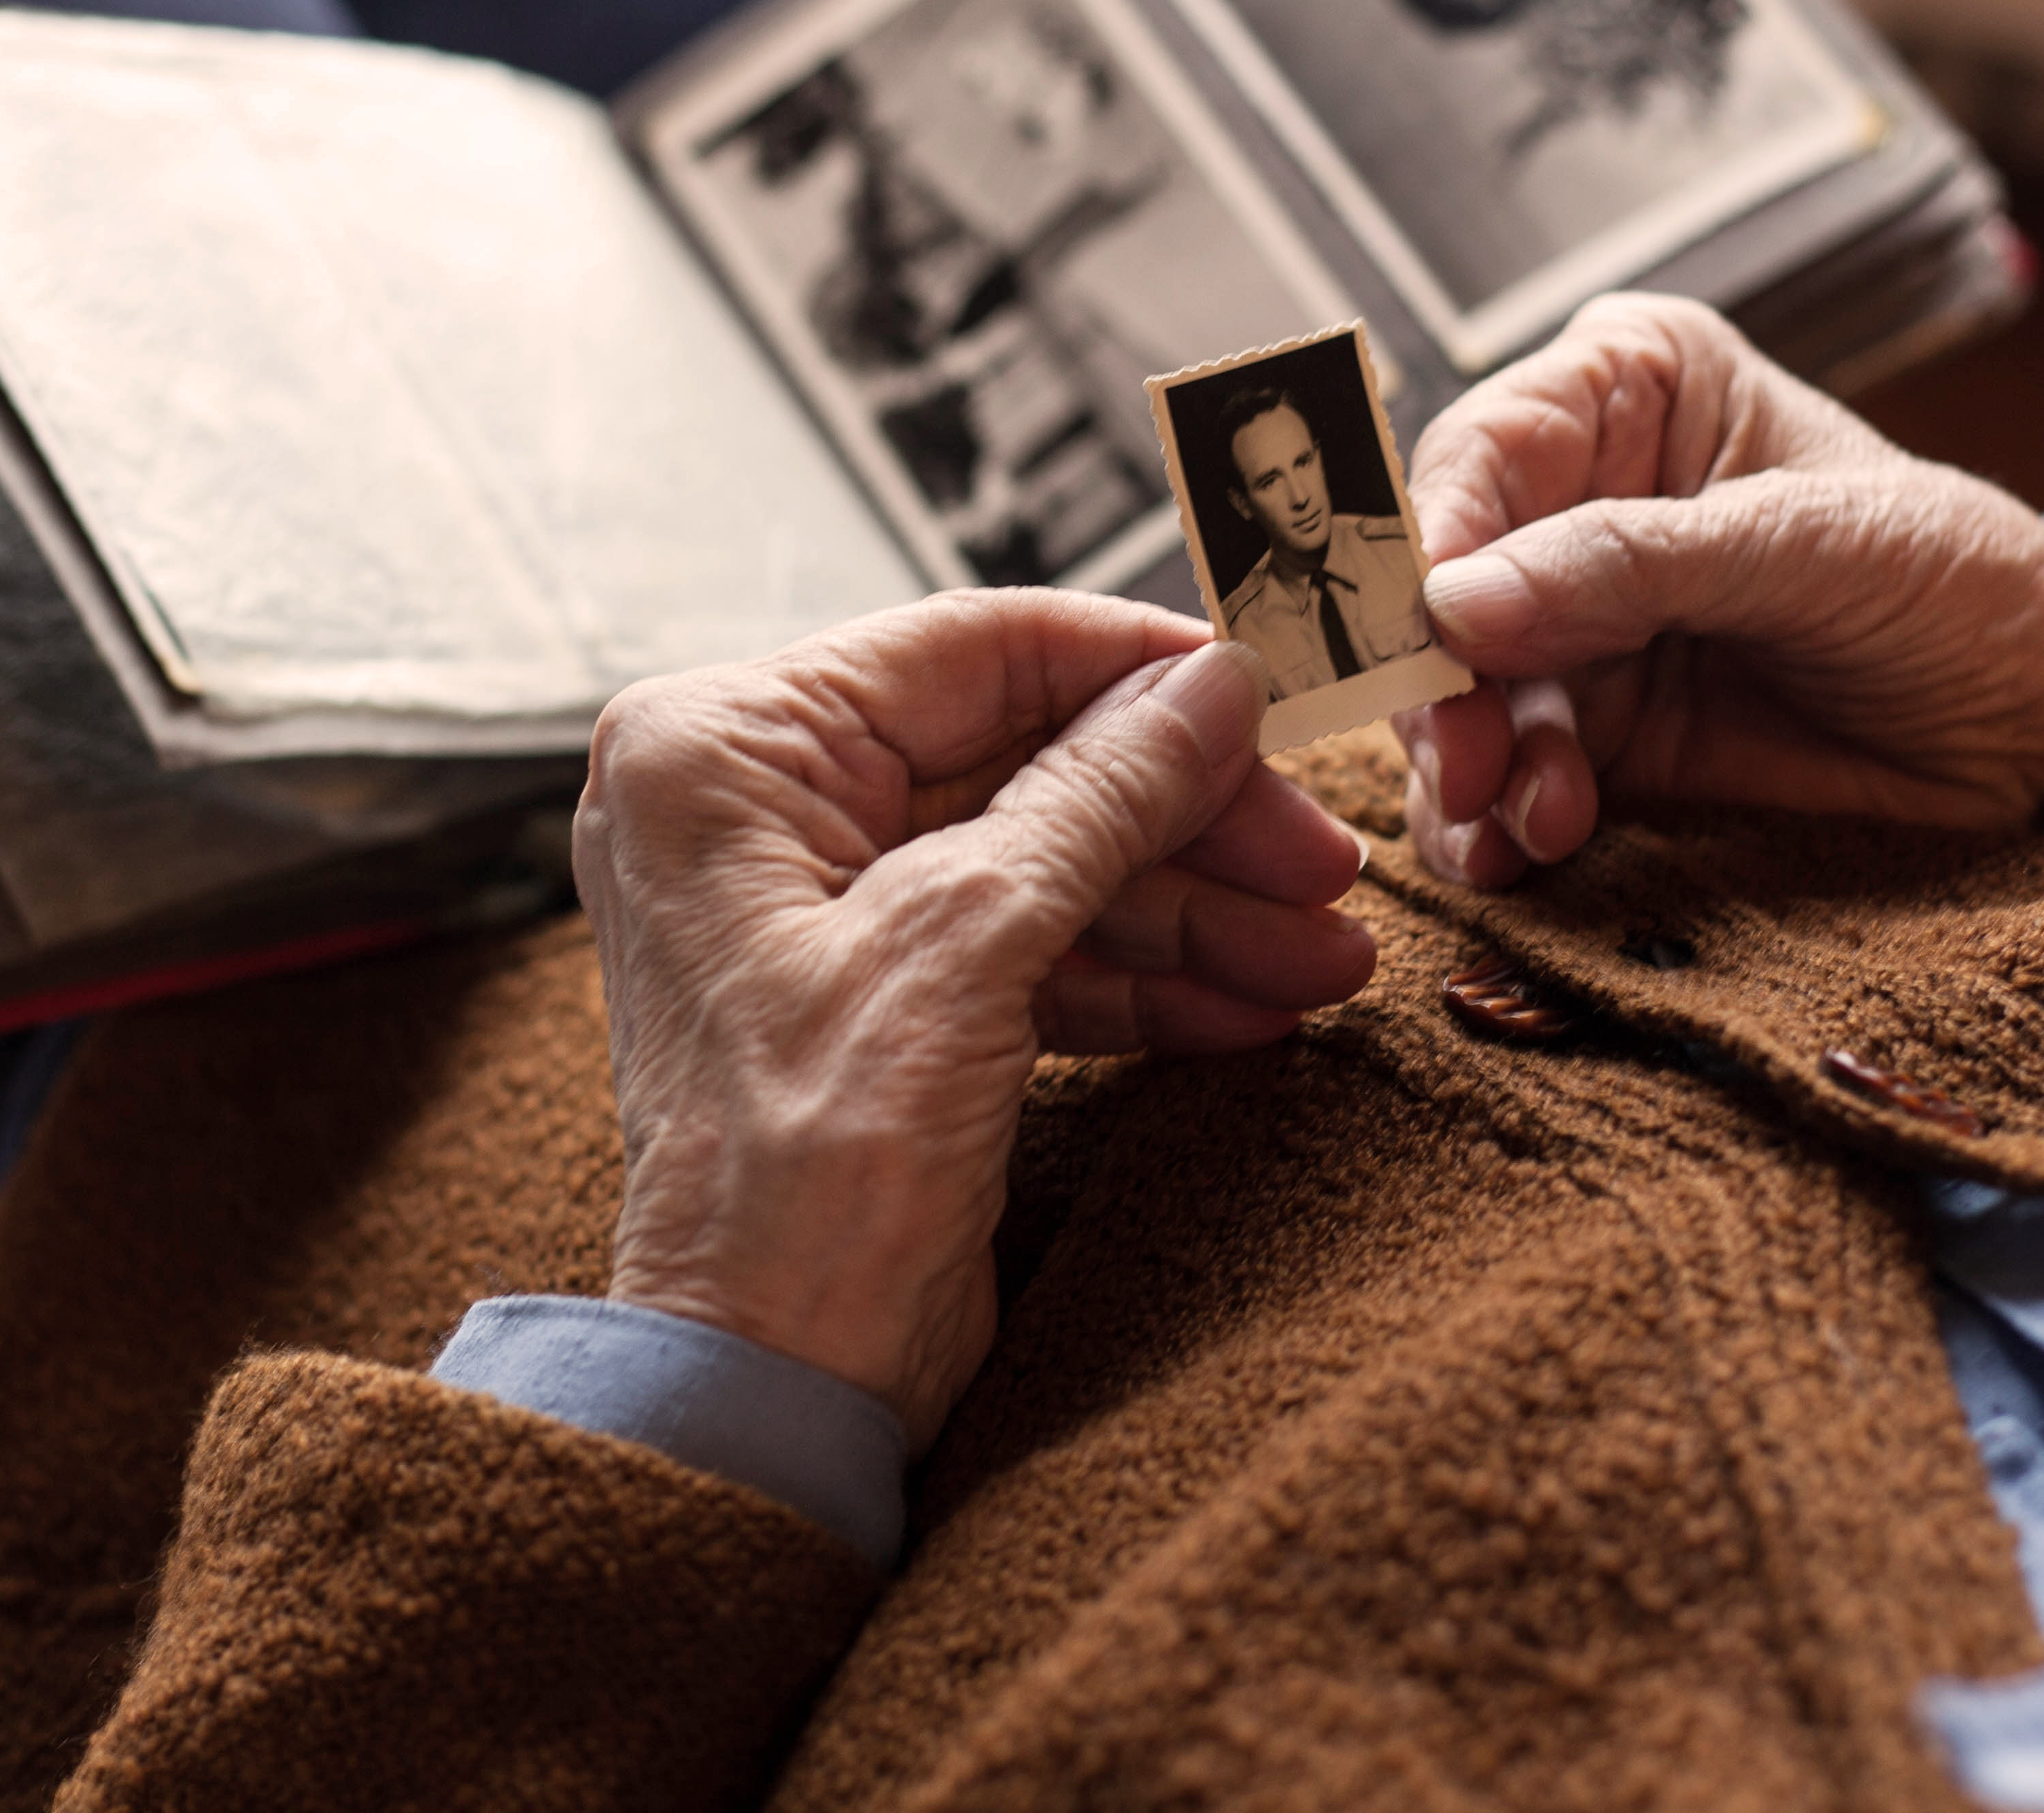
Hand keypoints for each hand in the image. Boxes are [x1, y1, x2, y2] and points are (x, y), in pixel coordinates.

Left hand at [574, 594, 1371, 1448]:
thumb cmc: (798, 1181)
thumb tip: (1213, 688)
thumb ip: (1099, 796)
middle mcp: (754, 809)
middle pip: (1026, 757)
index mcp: (721, 751)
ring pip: (1046, 859)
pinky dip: (1141, 978)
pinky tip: (1248, 1006)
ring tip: (1322, 956)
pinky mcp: (879, 1001)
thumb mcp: (964, 946)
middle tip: (1321, 866)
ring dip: (1192, 910)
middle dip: (1187, 822)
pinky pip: (1030, 947)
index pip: (972, 647)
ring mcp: (817, 908)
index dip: (1139, 669)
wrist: (767, 1395)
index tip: (1269, 694)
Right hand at [1394, 294, 2043, 885]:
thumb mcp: (1808, 549)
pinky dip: (1493, 824)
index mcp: (1629, 390)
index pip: (1480, 453)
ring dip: (1470, 767)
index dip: (1431, 544)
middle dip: (1440, 682)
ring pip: (1454, 695)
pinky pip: (1499, 781)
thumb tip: (1456, 601)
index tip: (1427, 633)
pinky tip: (1525, 852)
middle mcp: (1579, 500)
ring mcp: (1578, 627)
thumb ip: (1630, 566)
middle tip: (1468, 763)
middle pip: (1439, 584)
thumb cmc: (1961, 584)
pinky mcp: (1595, 737)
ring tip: (1533, 820)